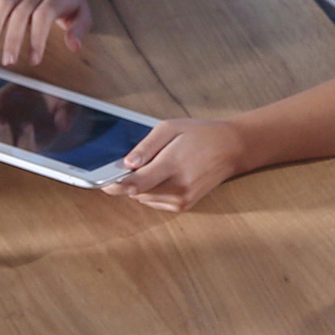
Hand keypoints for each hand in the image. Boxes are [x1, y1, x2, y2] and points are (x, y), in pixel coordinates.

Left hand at [0, 84, 73, 150]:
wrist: (41, 95)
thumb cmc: (56, 104)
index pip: (28, 148)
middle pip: (5, 145)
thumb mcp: (67, 105)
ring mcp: (0, 128)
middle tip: (3, 119)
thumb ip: (67, 114)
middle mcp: (15, 138)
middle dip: (2, 134)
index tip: (30, 125)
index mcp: (34, 140)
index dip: (27, 140)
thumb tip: (64, 125)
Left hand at [100, 118, 248, 211]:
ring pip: (144, 199)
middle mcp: (178, 186)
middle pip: (136, 193)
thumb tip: (127, 164)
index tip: (102, 181)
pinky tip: (160, 176)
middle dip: (125, 182)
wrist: (231, 148)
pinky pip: (155, 203)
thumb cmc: (200, 134)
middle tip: (128, 166)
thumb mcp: (170, 128)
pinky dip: (150, 192)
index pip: (135, 183)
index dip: (114, 184)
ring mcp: (182, 199)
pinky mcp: (185, 206)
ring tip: (152, 167)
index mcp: (173, 164)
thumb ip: (146, 147)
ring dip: (139, 187)